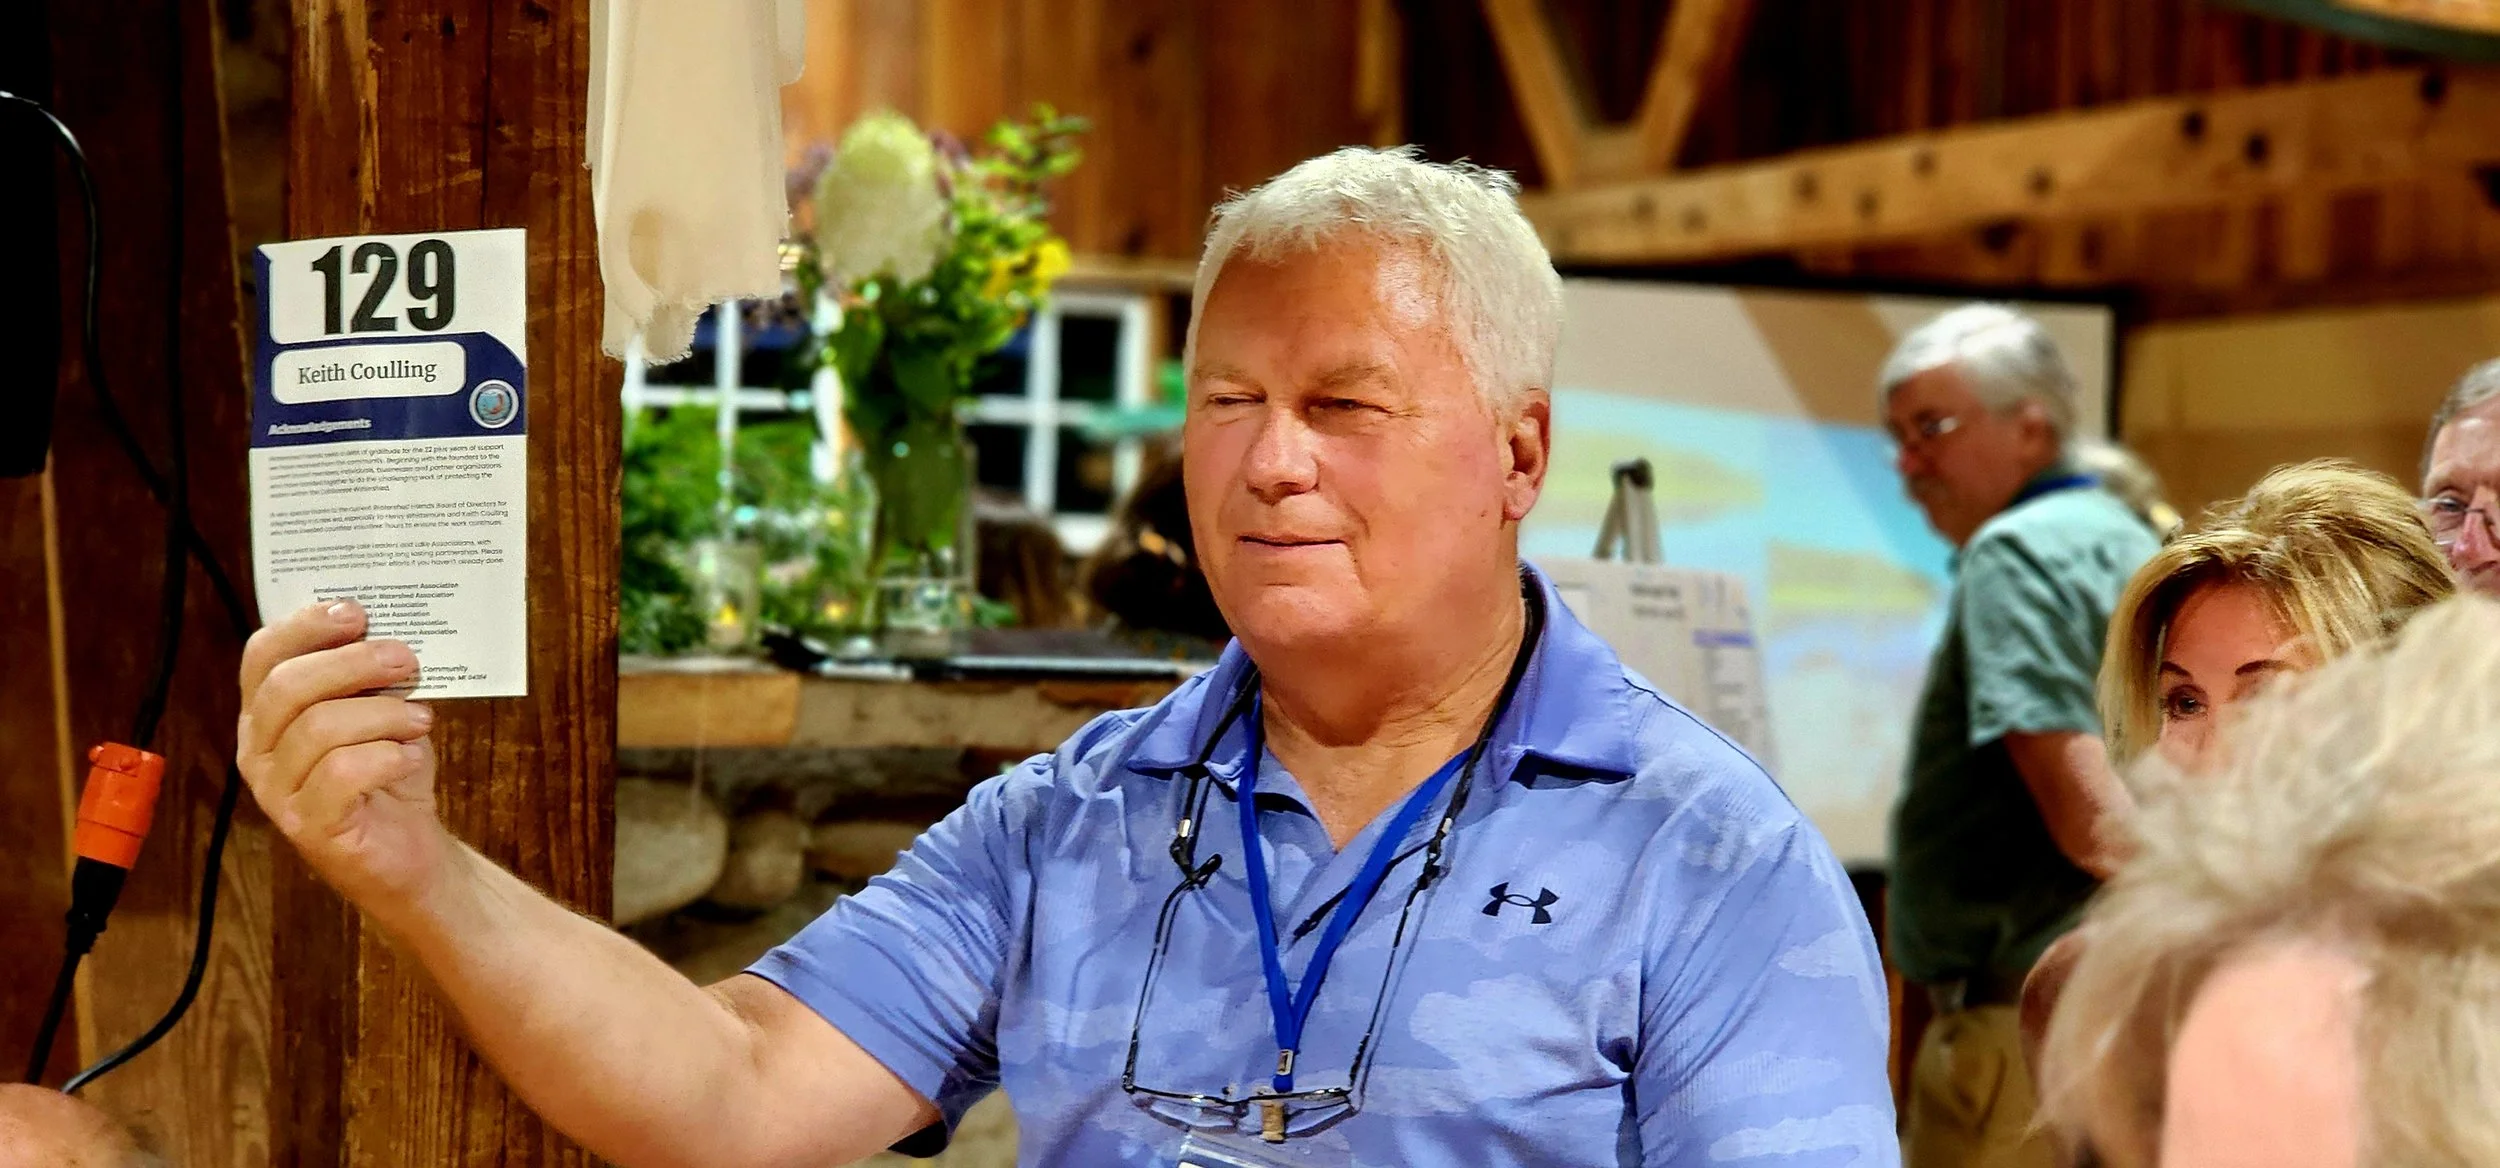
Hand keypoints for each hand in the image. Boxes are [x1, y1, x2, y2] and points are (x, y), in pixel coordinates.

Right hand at [237, 599, 449, 907]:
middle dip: (352, 663)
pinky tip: (410, 757)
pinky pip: (342, 774)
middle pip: (288, 687)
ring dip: (382, 714)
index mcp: (266, 713)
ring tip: (421, 718)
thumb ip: (373, 677)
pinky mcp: (308, 827)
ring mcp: (277, 792)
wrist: (410, 851)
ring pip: (319, 728)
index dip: (305, 626)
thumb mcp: (381, 712)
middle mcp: (257, 750)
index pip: (262, 656)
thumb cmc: (389, 772)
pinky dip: (386, 757)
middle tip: (404, 659)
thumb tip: (393, 632)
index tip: (357, 612)